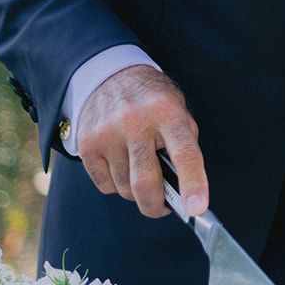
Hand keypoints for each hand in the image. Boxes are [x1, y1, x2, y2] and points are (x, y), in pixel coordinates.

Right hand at [76, 65, 207, 217]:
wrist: (110, 74)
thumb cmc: (152, 100)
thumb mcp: (177, 110)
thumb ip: (183, 146)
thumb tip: (184, 192)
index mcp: (167, 111)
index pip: (185, 154)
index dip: (193, 184)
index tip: (197, 209)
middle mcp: (135, 121)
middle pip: (146, 183)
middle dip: (156, 206)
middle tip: (162, 208)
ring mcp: (108, 132)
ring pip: (124, 189)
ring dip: (135, 192)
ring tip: (140, 172)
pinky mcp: (87, 143)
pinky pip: (105, 185)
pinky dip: (116, 185)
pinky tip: (121, 165)